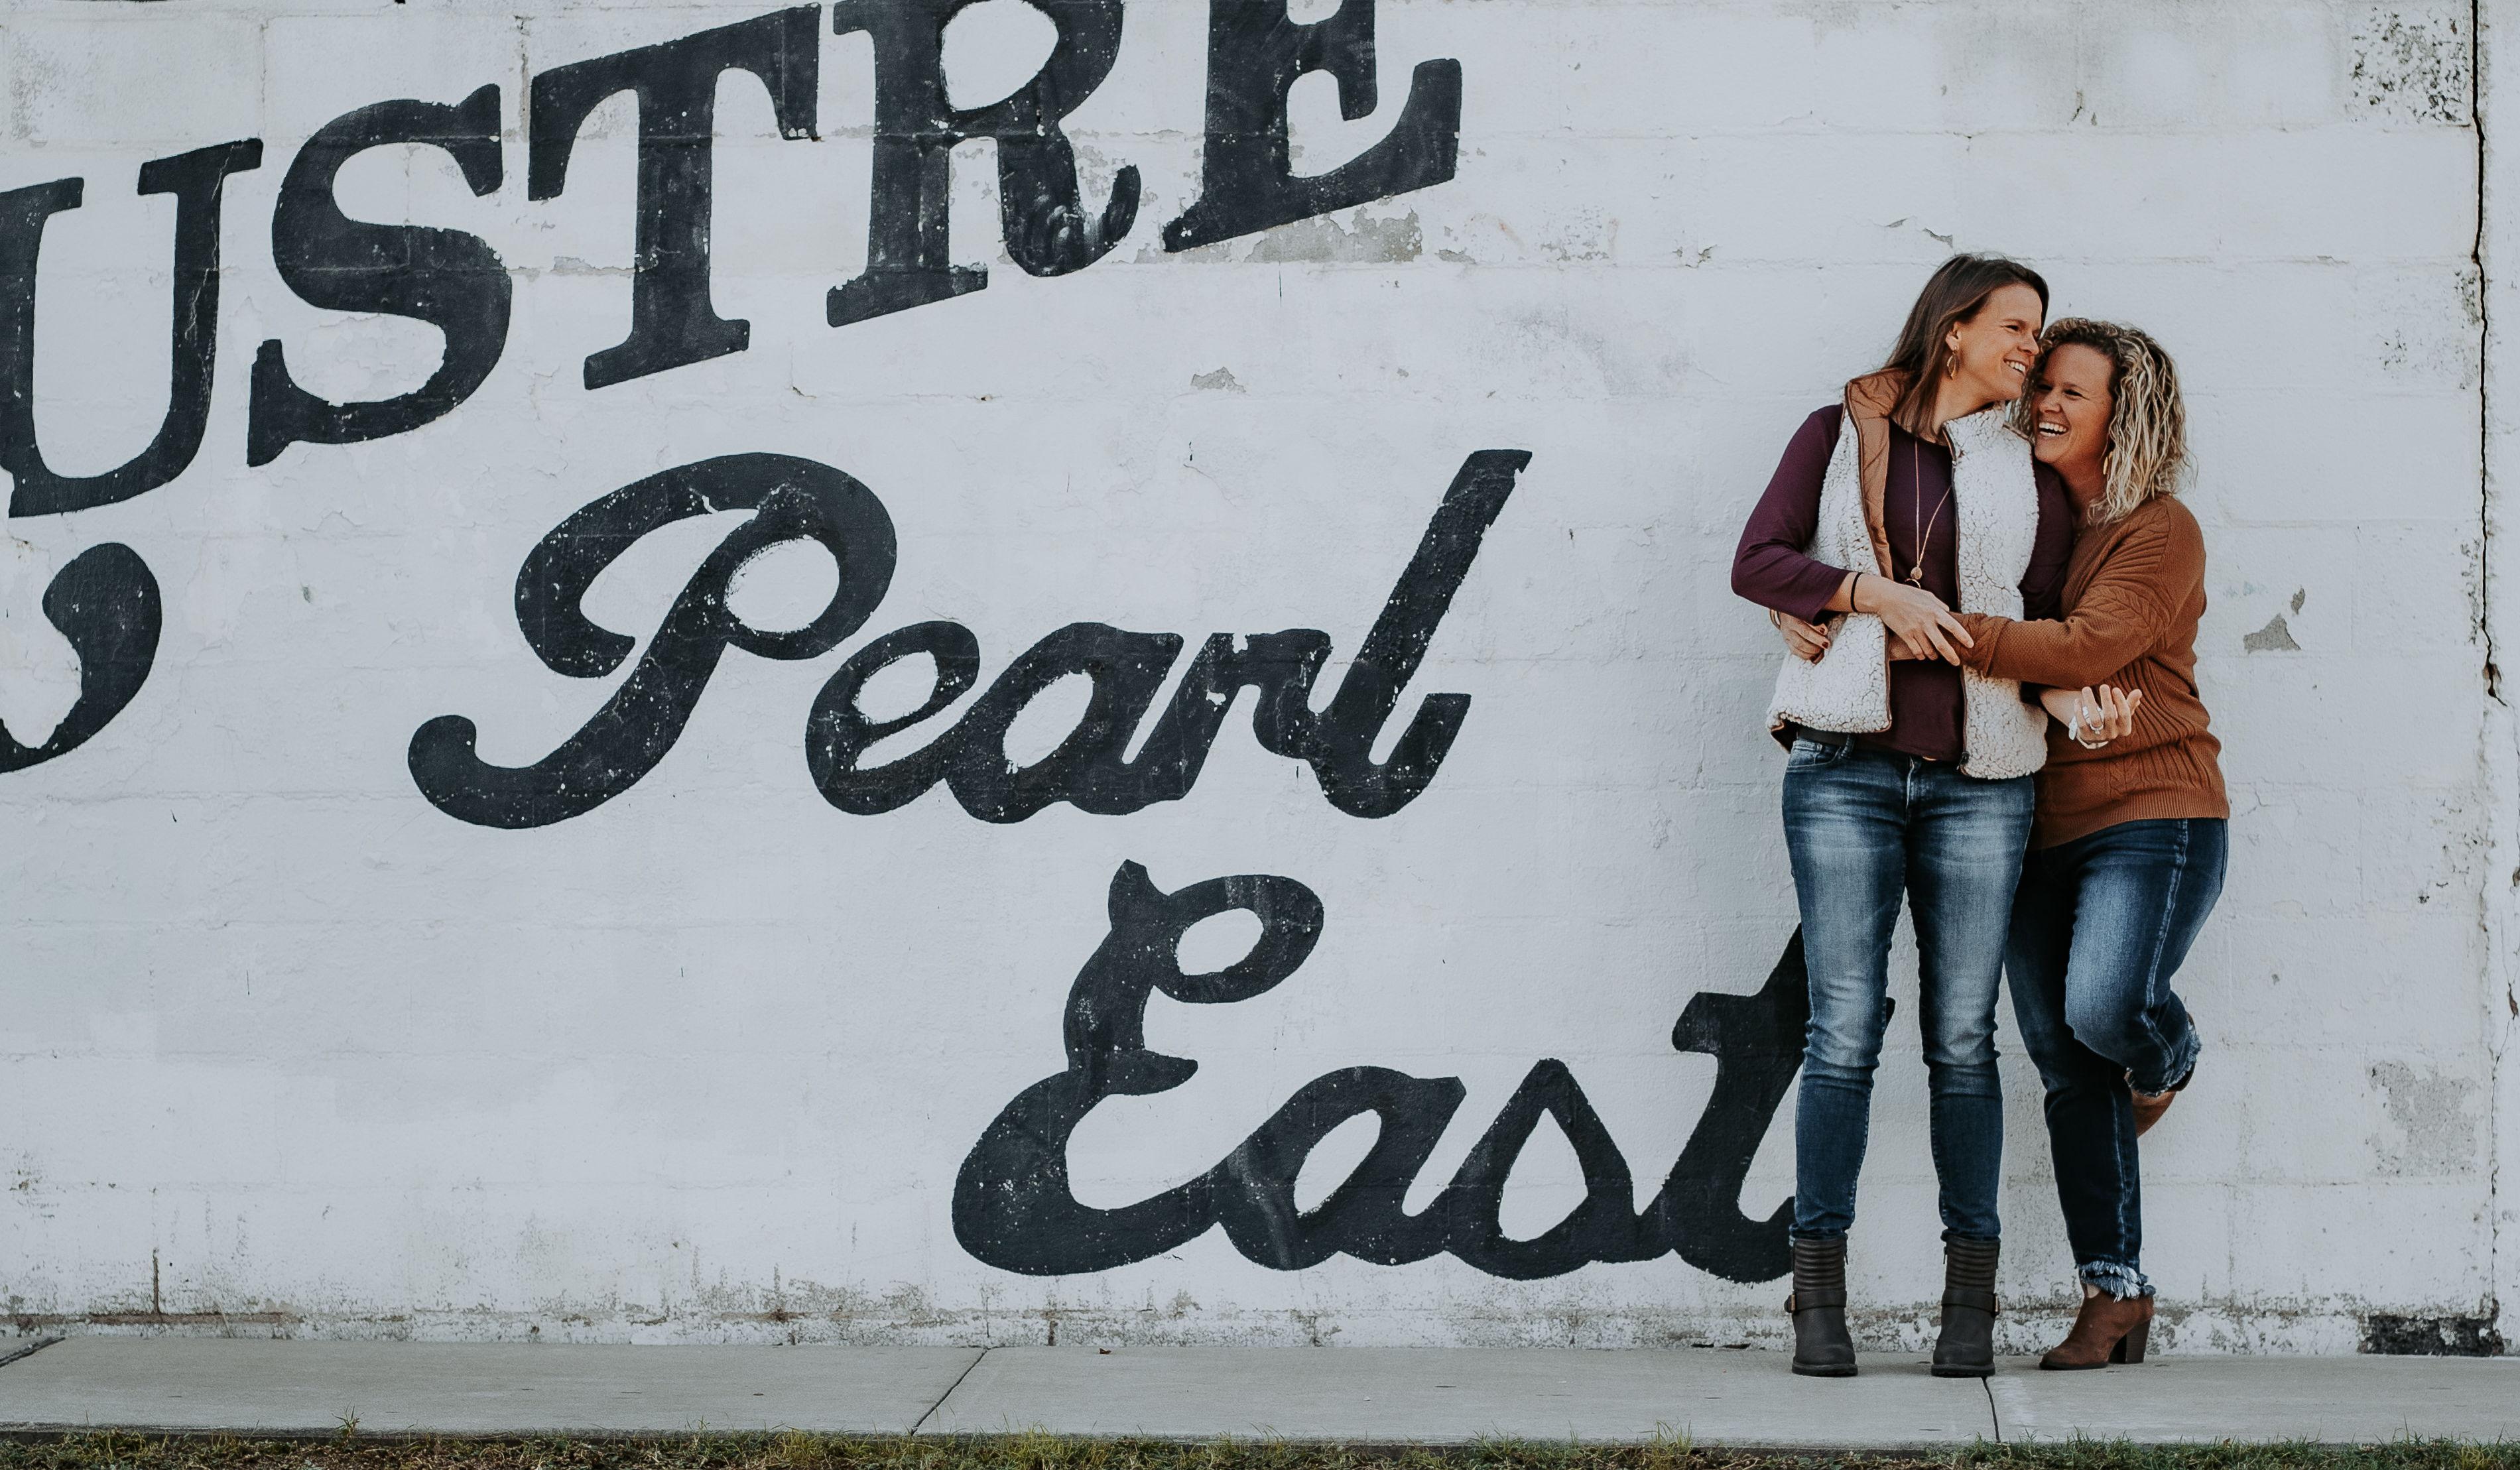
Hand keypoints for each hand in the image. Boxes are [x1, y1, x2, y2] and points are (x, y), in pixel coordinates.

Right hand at [1774, 611, 1829, 661]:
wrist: (1788, 614)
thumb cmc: (1804, 612)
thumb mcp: (1809, 610)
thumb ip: (1817, 615)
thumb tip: (1828, 627)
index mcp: (1796, 613)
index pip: (1806, 620)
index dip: (1816, 626)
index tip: (1825, 631)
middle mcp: (1790, 624)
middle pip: (1804, 633)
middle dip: (1817, 640)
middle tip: (1826, 644)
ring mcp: (1787, 634)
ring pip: (1799, 644)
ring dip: (1812, 650)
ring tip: (1821, 651)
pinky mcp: (1788, 642)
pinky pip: (1795, 651)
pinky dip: (1805, 655)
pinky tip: (1813, 656)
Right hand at [1856, 576, 1973, 663]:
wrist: (1886, 597)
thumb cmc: (1908, 594)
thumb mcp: (1927, 596)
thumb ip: (1939, 605)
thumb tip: (1948, 612)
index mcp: (1935, 611)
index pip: (1953, 626)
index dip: (1963, 637)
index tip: (1970, 645)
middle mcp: (1926, 622)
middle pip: (1942, 645)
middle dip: (1951, 656)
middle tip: (1957, 662)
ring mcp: (1915, 629)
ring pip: (1929, 650)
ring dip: (1934, 656)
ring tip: (1936, 657)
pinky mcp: (1905, 635)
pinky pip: (1916, 651)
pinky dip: (1921, 656)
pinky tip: (1922, 655)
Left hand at [2042, 684, 2141, 745]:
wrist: (2098, 734)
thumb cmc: (2114, 719)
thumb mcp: (2124, 712)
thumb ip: (2131, 702)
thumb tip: (2138, 691)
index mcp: (2124, 729)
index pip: (2124, 715)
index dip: (2120, 702)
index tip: (2115, 689)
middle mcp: (2112, 734)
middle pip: (2109, 716)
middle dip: (2106, 700)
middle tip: (2104, 686)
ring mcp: (2099, 736)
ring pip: (2094, 719)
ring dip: (2090, 702)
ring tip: (2086, 688)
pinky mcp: (2086, 736)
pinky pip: (2081, 723)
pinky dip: (2078, 711)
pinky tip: (2077, 700)